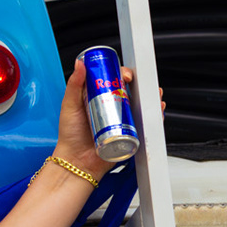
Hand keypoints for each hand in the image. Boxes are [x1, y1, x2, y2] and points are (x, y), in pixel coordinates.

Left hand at [50, 63, 158, 181]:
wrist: (78, 161)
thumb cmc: (70, 136)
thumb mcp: (69, 105)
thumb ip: (74, 85)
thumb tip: (80, 64)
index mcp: (98, 97)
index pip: (114, 80)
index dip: (123, 74)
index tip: (125, 75)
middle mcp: (112, 108)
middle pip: (130, 91)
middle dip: (140, 85)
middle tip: (140, 85)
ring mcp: (122, 121)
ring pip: (140, 106)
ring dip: (150, 98)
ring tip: (153, 95)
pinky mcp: (129, 134)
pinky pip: (144, 124)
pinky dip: (153, 117)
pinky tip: (156, 111)